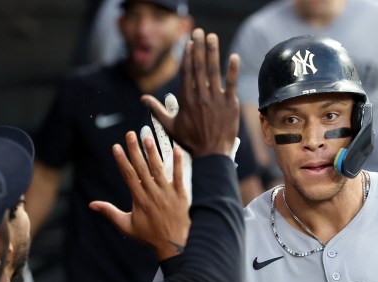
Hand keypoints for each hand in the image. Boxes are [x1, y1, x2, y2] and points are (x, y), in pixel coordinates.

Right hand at [89, 131, 190, 260]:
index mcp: (139, 200)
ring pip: (159, 169)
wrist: (175, 245)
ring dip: (153, 152)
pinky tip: (176, 148)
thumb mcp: (126, 226)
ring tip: (148, 137)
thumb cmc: (149, 236)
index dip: (122, 160)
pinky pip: (179, 176)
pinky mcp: (181, 194)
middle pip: (142, 168)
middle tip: (130, 134)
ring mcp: (168, 193)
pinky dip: (178, 162)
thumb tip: (92, 205)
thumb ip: (110, 213)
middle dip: (135, 150)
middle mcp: (153, 194)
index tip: (116, 147)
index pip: (129, 176)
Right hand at [141, 28, 239, 157]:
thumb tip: (142, 99)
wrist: (211, 154)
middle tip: (199, 32)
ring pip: (214, 71)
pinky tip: (234, 56)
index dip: (188, 55)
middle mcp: (200, 96)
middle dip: (199, 47)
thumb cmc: (190, 141)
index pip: (186, 72)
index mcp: (186, 100)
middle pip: (199, 67)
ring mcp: (216, 99)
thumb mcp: (170, 126)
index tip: (189, 43)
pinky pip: (231, 83)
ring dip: (213, 52)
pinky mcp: (230, 104)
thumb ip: (157, 110)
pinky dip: (233, 69)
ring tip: (212, 37)